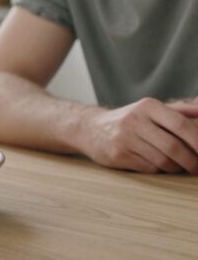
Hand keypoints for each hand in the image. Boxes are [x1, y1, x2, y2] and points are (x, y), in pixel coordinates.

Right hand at [78, 98, 197, 173]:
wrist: (90, 129)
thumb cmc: (129, 120)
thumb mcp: (150, 110)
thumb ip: (180, 111)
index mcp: (148, 106)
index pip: (181, 124)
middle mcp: (135, 120)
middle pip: (173, 146)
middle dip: (192, 161)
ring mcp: (124, 138)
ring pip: (162, 160)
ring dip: (176, 167)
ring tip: (178, 165)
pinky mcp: (117, 155)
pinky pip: (149, 168)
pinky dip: (159, 170)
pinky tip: (156, 164)